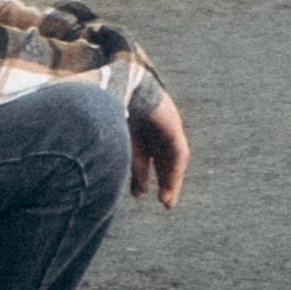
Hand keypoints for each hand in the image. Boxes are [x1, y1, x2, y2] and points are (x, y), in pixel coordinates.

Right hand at [130, 91, 188, 209]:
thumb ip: (130, 166)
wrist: (123, 87)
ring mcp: (163, 124)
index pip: (141, 153)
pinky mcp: (174, 126)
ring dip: (171, 180)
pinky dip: (175, 171)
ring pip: (171, 157)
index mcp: (133, 125)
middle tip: (163, 202)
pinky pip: (179, 152)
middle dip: (162, 179)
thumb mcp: (120, 144)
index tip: (138, 193)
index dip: (141, 175)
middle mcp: (150, 125)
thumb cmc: (111, 112)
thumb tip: (139, 192)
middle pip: (160, 157)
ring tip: (166, 201)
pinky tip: (172, 184)